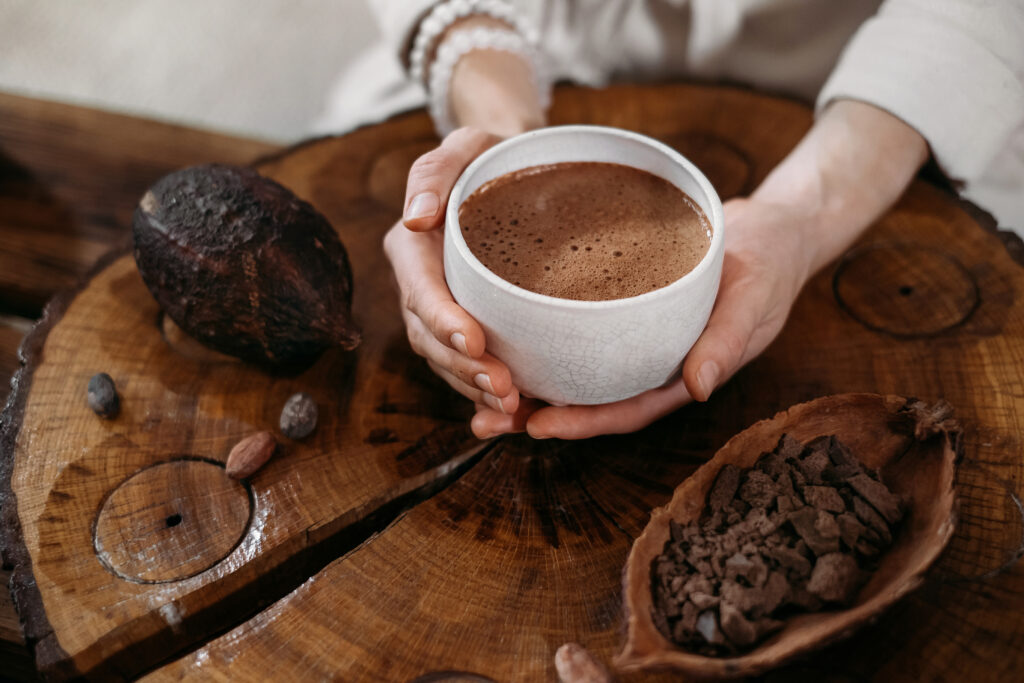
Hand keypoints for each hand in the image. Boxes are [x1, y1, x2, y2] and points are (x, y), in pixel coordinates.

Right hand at [384, 127, 522, 419]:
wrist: (513, 173)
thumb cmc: (490, 156)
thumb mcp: (466, 146)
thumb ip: (435, 172)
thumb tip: (416, 217)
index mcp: (411, 247)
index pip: (420, 290)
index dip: (442, 320)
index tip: (473, 341)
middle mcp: (418, 285)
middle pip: (430, 338)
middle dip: (463, 369)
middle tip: (505, 389)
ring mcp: (439, 312)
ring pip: (446, 362)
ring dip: (474, 389)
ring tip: (513, 408)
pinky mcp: (464, 327)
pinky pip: (466, 368)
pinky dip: (484, 394)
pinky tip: (514, 414)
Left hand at [473, 99, 927, 439]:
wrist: (769, 230)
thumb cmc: (768, 266)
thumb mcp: (755, 299)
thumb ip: (728, 341)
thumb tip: (699, 387)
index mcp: (681, 374)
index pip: (626, 409)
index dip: (583, 423)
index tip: (538, 427)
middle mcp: (649, 363)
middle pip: (588, 398)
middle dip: (538, 413)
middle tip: (483, 421)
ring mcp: (633, 338)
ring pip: (574, 369)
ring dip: (529, 381)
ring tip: (473, 386)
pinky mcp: (621, 308)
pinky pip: (576, 329)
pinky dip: (541, 336)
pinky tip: (501, 332)